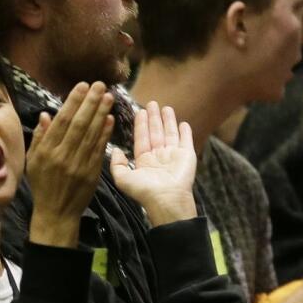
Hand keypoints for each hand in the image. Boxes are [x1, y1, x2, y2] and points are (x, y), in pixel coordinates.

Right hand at [25, 82, 113, 246]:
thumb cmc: (43, 184)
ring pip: (92, 135)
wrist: (56, 213)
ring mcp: (79, 165)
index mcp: (47, 151)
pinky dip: (106, 134)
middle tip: (100, 84)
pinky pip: (100, 149)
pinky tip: (110, 119)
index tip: (82, 86)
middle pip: (80, 124)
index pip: (63, 121)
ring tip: (109, 96)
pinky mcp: (92, 173)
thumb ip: (40, 137)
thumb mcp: (32, 161)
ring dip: (101, 113)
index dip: (73, 102)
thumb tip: (46, 114)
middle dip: (90, 102)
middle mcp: (63, 156)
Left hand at [110, 101, 198, 225]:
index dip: (141, 124)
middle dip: (154, 118)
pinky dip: (185, 132)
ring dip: (168, 121)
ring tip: (166, 107)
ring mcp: (174, 156)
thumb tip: (115, 149)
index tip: (140, 111)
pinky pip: (186, 140)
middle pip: (156, 132)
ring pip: (170, 133)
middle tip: (152, 103)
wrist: (167, 199)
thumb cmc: (145, 191)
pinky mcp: (187, 156)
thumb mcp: (123, 178)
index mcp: (144, 160)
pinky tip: (183, 123)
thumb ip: (116, 164)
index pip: (142, 138)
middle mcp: (159, 157)